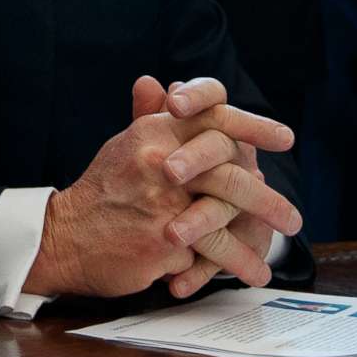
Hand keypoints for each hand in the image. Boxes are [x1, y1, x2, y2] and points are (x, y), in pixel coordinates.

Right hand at [23, 75, 299, 301]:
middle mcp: (161, 162)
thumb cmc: (101, 192)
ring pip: (223, 220)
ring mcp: (162, 203)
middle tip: (293, 219)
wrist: (63, 236)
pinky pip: (205, 253)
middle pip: (230, 175)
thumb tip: (160, 82)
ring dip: (250, 246)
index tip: (285, 139)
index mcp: (154, 132)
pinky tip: (243, 274)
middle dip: (267, 201)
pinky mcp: (162, 242)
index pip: (214, 118)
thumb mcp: (124, 146)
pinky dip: (226, 265)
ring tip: (268, 264)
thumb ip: (148, 116)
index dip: (253, 126)